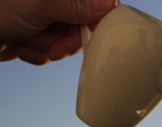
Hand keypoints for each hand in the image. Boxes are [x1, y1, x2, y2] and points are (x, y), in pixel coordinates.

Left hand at [0, 0, 114, 64]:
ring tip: (23, 41)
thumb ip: (75, 5)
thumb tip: (109, 4)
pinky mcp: (37, 31)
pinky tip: (18, 46)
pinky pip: (50, 48)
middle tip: (50, 46)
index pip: (95, 4)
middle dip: (64, 41)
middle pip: (82, 25)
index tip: (88, 37)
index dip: (95, 22)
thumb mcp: (37, 6)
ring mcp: (45, 16)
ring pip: (65, 40)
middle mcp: (55, 2)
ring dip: (45, 48)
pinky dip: (35, 52)